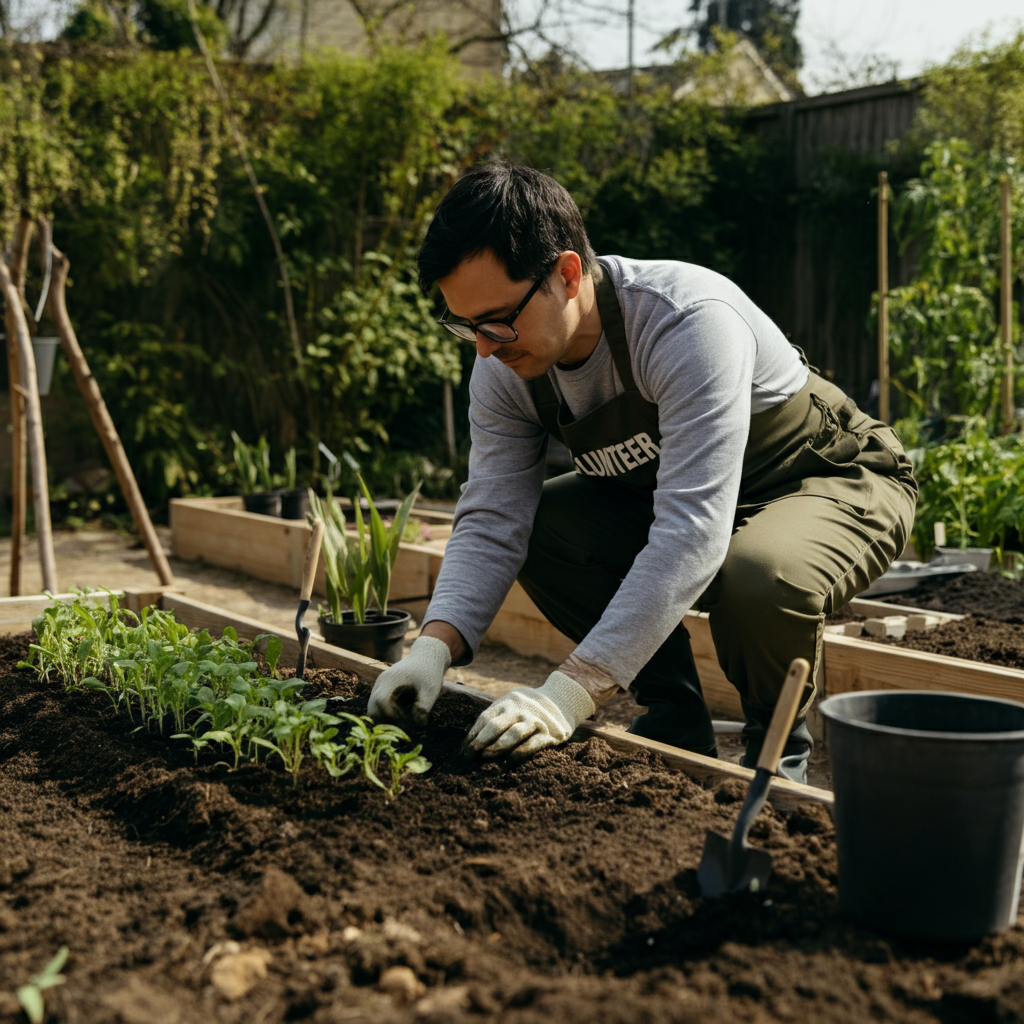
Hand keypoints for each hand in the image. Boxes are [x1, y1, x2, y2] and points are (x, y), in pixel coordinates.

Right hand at [367, 635, 451, 729]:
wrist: (427, 657)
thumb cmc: (430, 673)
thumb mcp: (431, 689)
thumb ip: (424, 706)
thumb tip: (419, 723)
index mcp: (390, 680)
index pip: (381, 702)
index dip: (393, 715)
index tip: (409, 720)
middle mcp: (381, 684)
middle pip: (372, 710)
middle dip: (387, 722)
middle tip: (407, 725)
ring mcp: (379, 687)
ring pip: (374, 710)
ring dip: (388, 719)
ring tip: (407, 718)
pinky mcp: (383, 691)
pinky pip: (379, 708)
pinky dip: (389, 715)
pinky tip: (406, 713)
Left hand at [461, 671, 595, 763]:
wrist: (564, 700)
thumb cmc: (529, 708)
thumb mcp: (512, 704)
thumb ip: (497, 717)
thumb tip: (472, 741)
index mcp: (507, 701)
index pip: (485, 719)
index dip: (472, 736)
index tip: (462, 751)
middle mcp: (520, 708)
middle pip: (495, 726)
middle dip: (479, 744)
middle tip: (468, 757)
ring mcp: (535, 720)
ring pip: (512, 735)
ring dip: (496, 749)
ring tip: (485, 759)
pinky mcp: (549, 733)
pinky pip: (531, 746)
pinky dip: (517, 755)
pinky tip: (507, 764)